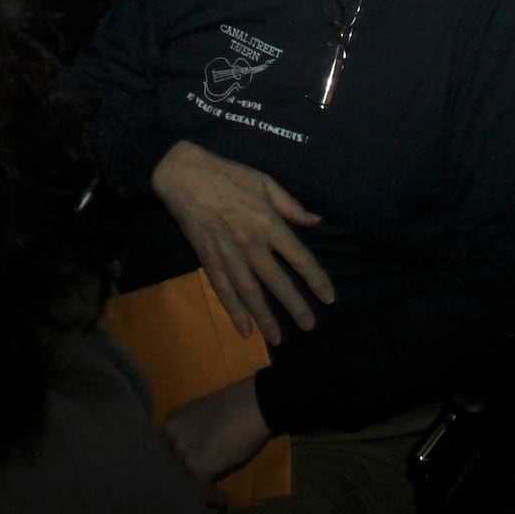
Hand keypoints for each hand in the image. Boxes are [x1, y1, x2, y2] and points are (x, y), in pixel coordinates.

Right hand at [151, 140, 334, 344]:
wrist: (185, 177)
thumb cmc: (230, 175)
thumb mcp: (266, 182)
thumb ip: (291, 206)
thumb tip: (317, 221)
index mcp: (269, 223)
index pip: (299, 258)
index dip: (316, 279)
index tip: (328, 297)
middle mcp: (251, 244)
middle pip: (278, 282)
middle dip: (295, 306)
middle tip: (309, 325)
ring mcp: (228, 255)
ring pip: (251, 293)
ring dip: (266, 318)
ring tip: (279, 338)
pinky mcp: (209, 260)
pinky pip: (224, 291)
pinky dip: (234, 311)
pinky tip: (244, 329)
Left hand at [167, 377, 271, 499]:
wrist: (255, 404)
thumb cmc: (235, 403)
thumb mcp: (205, 415)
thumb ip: (194, 431)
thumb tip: (199, 447)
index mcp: (172, 422)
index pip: (171, 448)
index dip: (182, 458)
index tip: (192, 464)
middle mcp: (172, 438)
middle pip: (178, 463)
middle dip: (190, 471)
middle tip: (204, 477)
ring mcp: (185, 453)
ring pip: (190, 478)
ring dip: (201, 486)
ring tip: (213, 492)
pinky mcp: (199, 468)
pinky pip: (204, 490)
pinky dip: (214, 498)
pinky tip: (222, 501)